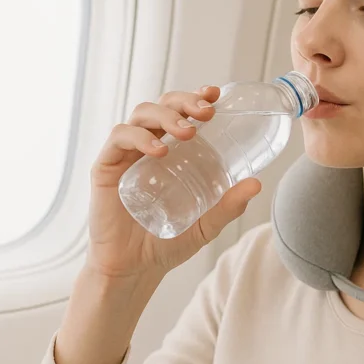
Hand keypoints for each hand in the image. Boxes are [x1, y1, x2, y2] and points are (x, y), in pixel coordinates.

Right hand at [85, 85, 260, 286]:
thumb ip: (228, 206)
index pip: (182, 113)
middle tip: (206, 113)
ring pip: (142, 114)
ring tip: (188, 132)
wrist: (133, 269)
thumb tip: (256, 184)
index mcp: (171, 151)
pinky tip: (159, 150)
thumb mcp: (206, 225)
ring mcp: (126, 154)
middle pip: (163, 105)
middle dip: (185, 101)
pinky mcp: (106, 167)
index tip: (215, 94)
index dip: (196, 97)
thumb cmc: (167, 243)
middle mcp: (148, 146)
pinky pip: (119, 138)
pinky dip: (139, 137)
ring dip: (167, 115)